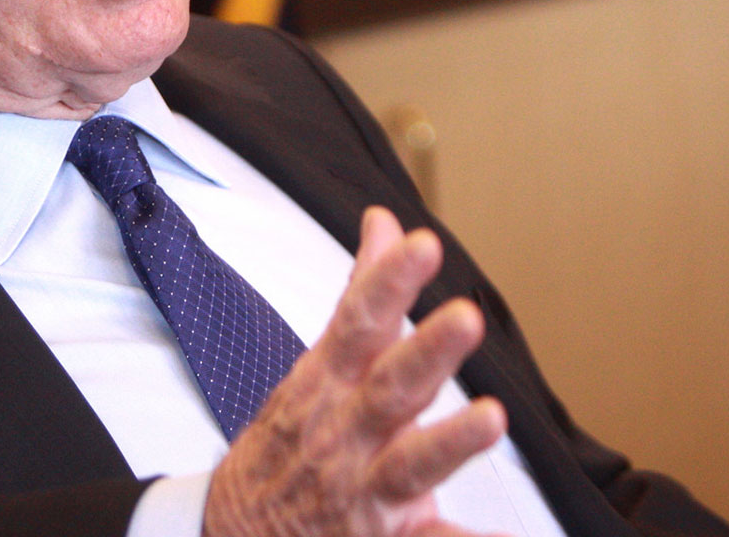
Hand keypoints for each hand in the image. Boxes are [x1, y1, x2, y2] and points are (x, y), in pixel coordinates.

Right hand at [202, 207, 506, 536]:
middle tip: (467, 316)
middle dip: (427, 352)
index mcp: (330, 382)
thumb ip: (362, 295)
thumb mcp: (317, 365)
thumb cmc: (293, 438)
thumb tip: (385, 222)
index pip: (359, 321)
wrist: (236, 530)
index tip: (423, 244)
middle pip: (387, 386)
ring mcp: (361, 489)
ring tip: (492, 417)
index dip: (390, 282)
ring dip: (450, 441)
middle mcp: (345, 431)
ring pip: (408, 464)